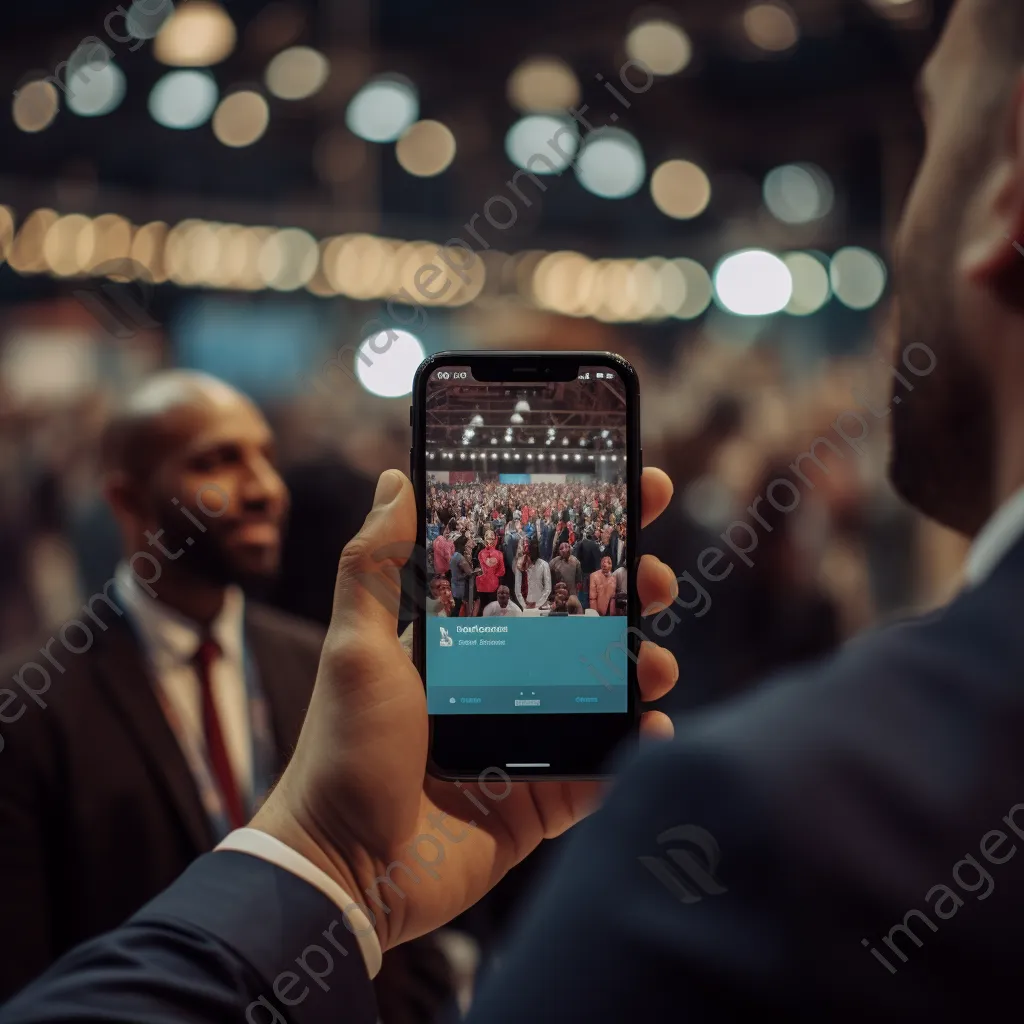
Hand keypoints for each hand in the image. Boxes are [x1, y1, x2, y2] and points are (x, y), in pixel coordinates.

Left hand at [253, 468, 678, 953]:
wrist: (345, 870)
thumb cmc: (343, 751)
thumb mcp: (355, 648)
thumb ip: (374, 565)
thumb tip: (396, 479)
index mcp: (465, 638)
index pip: (532, 570)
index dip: (581, 533)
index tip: (630, 493)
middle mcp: (503, 679)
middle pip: (584, 623)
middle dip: (631, 594)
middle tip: (655, 580)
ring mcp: (528, 738)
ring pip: (605, 689)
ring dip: (642, 667)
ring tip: (654, 663)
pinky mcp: (544, 797)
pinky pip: (604, 767)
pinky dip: (635, 749)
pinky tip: (652, 729)